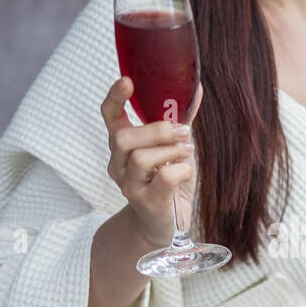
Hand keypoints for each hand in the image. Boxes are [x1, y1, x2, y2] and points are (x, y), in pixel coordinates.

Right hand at [101, 78, 202, 248]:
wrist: (165, 226)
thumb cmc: (168, 182)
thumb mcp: (173, 148)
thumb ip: (179, 121)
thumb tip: (195, 89)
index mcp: (122, 147)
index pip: (109, 117)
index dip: (114, 98)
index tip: (127, 80)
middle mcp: (119, 166)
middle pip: (124, 138)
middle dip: (156, 129)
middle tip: (182, 130)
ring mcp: (130, 186)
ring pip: (141, 158)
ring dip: (170, 150)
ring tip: (186, 151)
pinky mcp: (147, 203)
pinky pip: (163, 178)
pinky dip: (181, 169)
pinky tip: (186, 171)